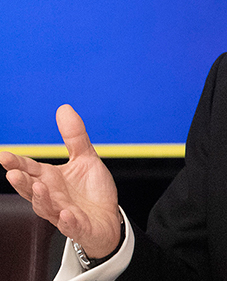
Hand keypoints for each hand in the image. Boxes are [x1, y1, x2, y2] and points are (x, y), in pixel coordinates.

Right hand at [0, 104, 121, 257]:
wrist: (107, 219)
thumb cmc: (91, 191)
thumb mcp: (85, 158)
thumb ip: (74, 137)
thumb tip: (64, 108)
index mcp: (50, 180)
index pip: (30, 170)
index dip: (17, 164)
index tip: (4, 156)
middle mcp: (53, 197)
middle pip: (32, 190)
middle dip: (21, 182)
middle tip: (13, 173)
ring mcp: (64, 213)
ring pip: (47, 208)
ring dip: (41, 199)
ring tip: (38, 187)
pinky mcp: (80, 226)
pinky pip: (72, 225)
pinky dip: (68, 221)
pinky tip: (66, 214)